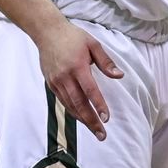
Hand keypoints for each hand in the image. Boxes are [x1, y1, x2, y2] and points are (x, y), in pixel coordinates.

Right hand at [37, 20, 122, 140]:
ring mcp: (56, 81)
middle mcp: (65, 77)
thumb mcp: (93, 44)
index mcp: (77, 66)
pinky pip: (63, 101)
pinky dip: (73, 111)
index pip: (90, 90)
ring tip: (94, 130)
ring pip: (70, 106)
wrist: (47, 32)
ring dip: (83, 119)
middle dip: (91, 121)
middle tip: (102, 135)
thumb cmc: (73, 37)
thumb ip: (106, 62)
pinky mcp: (51, 84)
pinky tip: (82, 118)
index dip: (98, 105)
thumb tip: (119, 76)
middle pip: (79, 104)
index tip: (106, 118)